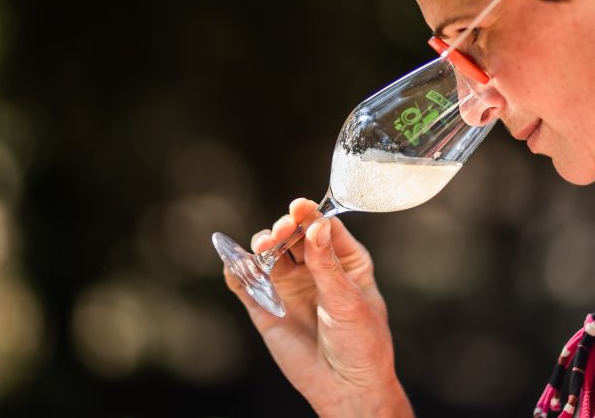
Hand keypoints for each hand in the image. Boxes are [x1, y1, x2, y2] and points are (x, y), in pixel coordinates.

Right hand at [225, 198, 412, 416]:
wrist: (346, 388)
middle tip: (281, 231)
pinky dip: (236, 271)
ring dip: (262, 245)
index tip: (300, 207)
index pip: (323, 228)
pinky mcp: (267, 308)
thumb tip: (315, 227)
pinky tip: (233, 262)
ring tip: (263, 247)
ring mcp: (289, 287)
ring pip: (269, 255)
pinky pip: (246, 284)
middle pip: (293, 236)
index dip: (310, 215)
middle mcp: (314, 269)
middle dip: (285, 228)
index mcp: (344, 261)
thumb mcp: (348, 300)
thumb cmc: (361, 343)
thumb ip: (327, 265)